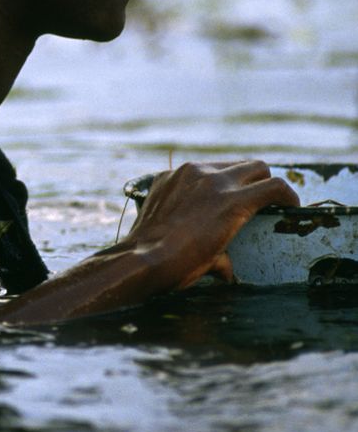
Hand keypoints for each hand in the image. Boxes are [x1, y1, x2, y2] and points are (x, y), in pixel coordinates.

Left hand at [124, 161, 299, 289]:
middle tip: (261, 197)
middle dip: (263, 181)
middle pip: (255, 167)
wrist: (142, 257)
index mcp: (233, 201)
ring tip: (228, 196)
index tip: (289, 205)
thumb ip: (228, 256)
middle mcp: (212, 179)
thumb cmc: (182, 264)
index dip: (288, 196)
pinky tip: (195, 199)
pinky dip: (201, 182)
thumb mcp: (216, 261)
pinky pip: (193, 171)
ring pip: (224, 164)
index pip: (275, 186)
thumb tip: (227, 267)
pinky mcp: (167, 175)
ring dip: (232, 178)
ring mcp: (187, 173)